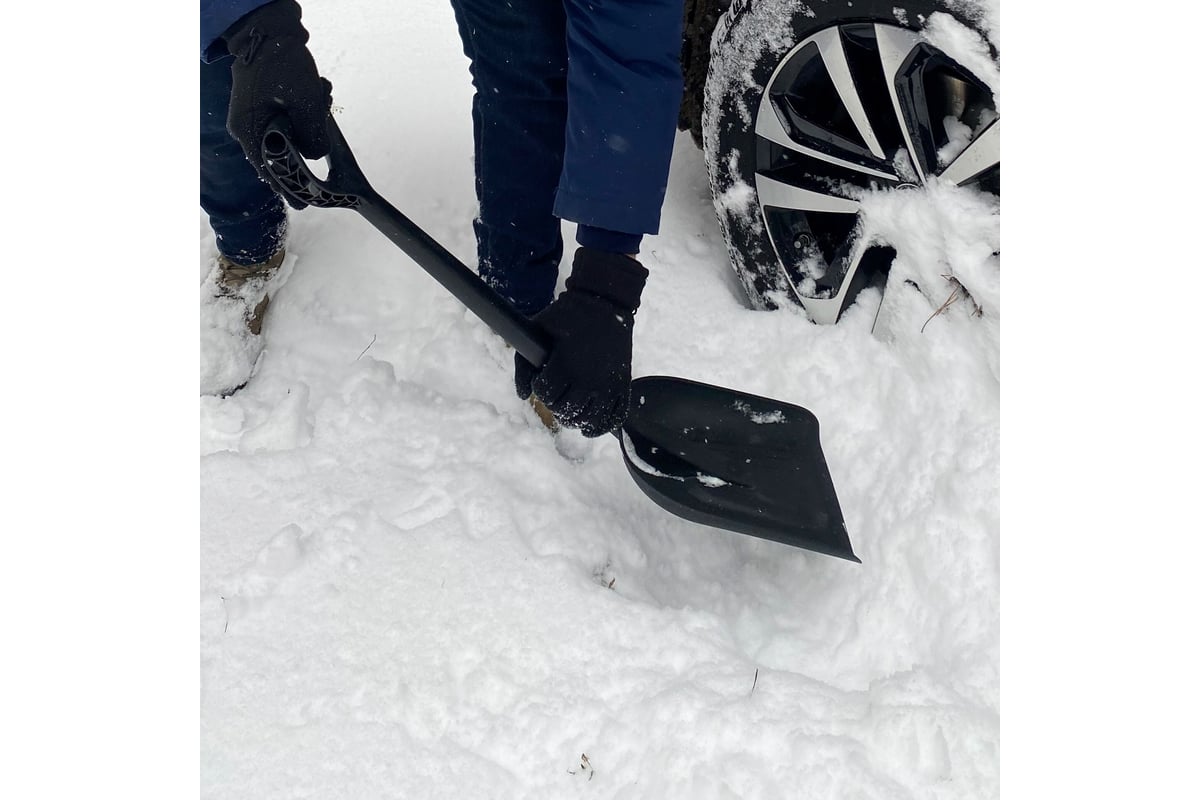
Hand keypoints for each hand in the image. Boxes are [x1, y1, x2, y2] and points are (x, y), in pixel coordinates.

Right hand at [223, 0, 331, 204]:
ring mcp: (253, 116)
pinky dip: (305, 108)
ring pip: (290, 133)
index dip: (288, 188)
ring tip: (318, 91)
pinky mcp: (263, 104)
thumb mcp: (305, 102)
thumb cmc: (282, 63)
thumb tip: (314, 156)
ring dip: (310, 118)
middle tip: (320, 114)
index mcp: (249, 131)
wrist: (268, 27)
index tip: (304, 202)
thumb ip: (312, 136)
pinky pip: (288, 118)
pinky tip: (315, 90)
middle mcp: (247, 128)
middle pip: (282, 152)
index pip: (269, 172)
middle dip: (309, 138)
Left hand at [515, 247, 648, 437]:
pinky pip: (613, 418)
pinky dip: (600, 426)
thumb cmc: (567, 315)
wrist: (605, 302)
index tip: (542, 380)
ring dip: (574, 418)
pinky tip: (589, 427)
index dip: (540, 388)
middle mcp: (587, 379)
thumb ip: (524, 363)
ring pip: (587, 419)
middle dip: (555, 404)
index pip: (545, 394)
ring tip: (569, 409)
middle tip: (556, 394)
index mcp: (565, 365)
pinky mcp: (622, 385)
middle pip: (565, 410)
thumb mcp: (537, 329)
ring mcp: (607, 384)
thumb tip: (523, 395)